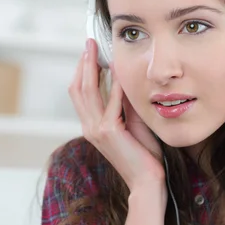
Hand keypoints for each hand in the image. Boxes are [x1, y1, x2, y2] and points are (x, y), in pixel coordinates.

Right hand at [68, 38, 164, 191]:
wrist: (147, 181)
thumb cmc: (144, 155)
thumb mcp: (133, 123)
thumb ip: (126, 104)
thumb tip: (127, 79)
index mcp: (92, 126)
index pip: (80, 93)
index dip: (83, 71)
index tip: (90, 52)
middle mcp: (89, 126)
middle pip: (78, 88)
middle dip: (83, 63)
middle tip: (89, 43)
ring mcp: (96, 129)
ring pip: (87, 91)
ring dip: (91, 67)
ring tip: (95, 49)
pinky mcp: (108, 131)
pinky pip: (110, 102)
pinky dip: (114, 84)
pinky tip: (118, 69)